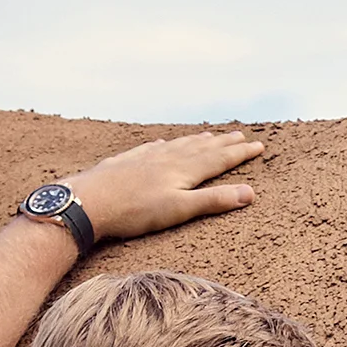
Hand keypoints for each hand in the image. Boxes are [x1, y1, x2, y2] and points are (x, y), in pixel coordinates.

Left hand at [62, 130, 267, 243]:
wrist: (89, 201)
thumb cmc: (135, 211)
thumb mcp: (180, 209)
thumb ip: (214, 200)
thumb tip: (250, 193)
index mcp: (184, 170)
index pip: (220, 159)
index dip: (240, 153)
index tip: (258, 146)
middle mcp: (169, 158)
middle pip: (202, 148)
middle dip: (224, 143)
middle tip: (241, 134)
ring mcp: (147, 157)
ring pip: (179, 145)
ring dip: (198, 140)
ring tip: (210, 136)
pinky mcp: (128, 161)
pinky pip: (154, 147)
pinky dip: (167, 144)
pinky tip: (165, 143)